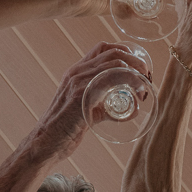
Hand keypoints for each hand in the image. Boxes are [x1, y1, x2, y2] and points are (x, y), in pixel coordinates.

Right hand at [28, 41, 151, 162]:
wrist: (45, 143)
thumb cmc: (65, 129)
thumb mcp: (86, 110)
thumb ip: (105, 106)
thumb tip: (131, 110)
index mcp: (76, 72)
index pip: (103, 48)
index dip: (126, 51)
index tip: (139, 67)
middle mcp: (76, 72)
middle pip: (113, 52)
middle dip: (136, 61)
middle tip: (147, 77)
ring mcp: (78, 82)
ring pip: (115, 62)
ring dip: (136, 71)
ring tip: (144, 87)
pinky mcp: (81, 95)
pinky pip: (111, 79)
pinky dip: (130, 82)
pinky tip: (137, 93)